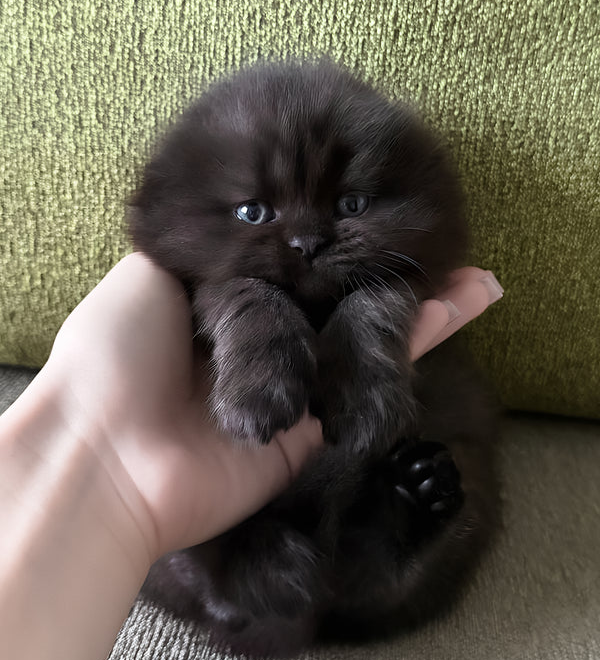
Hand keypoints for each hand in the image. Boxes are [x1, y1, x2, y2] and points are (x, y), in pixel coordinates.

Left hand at [40, 255, 501, 560]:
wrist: (108, 456)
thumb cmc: (115, 356)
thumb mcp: (146, 275)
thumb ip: (204, 251)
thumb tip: (241, 221)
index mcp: (223, 300)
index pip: (293, 260)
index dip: (332, 236)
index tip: (371, 203)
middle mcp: (264, 340)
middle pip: (337, 296)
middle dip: (385, 268)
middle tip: (439, 236)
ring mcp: (293, 383)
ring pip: (367, 332)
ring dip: (422, 301)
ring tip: (476, 273)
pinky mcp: (317, 425)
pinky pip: (373, 376)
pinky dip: (420, 338)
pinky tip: (466, 301)